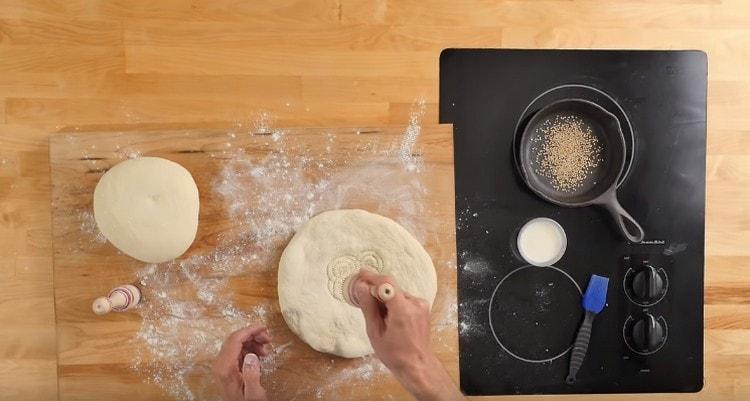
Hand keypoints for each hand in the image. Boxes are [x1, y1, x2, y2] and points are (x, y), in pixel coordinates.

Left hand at [212, 325, 271, 400]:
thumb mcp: (254, 394)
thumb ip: (252, 375)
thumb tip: (251, 356)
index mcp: (224, 368)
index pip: (235, 340)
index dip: (250, 330)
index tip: (264, 328)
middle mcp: (220, 364)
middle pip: (235, 339)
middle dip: (253, 335)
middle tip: (269, 340)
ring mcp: (222, 365)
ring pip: (236, 343)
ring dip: (252, 342)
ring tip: (267, 349)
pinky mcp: (226, 367)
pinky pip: (237, 351)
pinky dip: (249, 348)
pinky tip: (260, 354)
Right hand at [355, 271, 464, 400]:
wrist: (416, 365)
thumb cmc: (394, 354)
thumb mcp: (375, 332)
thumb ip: (368, 307)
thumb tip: (361, 287)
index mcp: (403, 310)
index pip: (387, 283)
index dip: (372, 277)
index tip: (360, 275)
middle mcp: (415, 303)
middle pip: (392, 288)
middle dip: (376, 290)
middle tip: (361, 296)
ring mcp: (421, 305)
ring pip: (397, 293)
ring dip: (385, 298)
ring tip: (377, 314)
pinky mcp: (422, 308)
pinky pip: (404, 299)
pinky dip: (394, 303)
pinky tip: (388, 317)